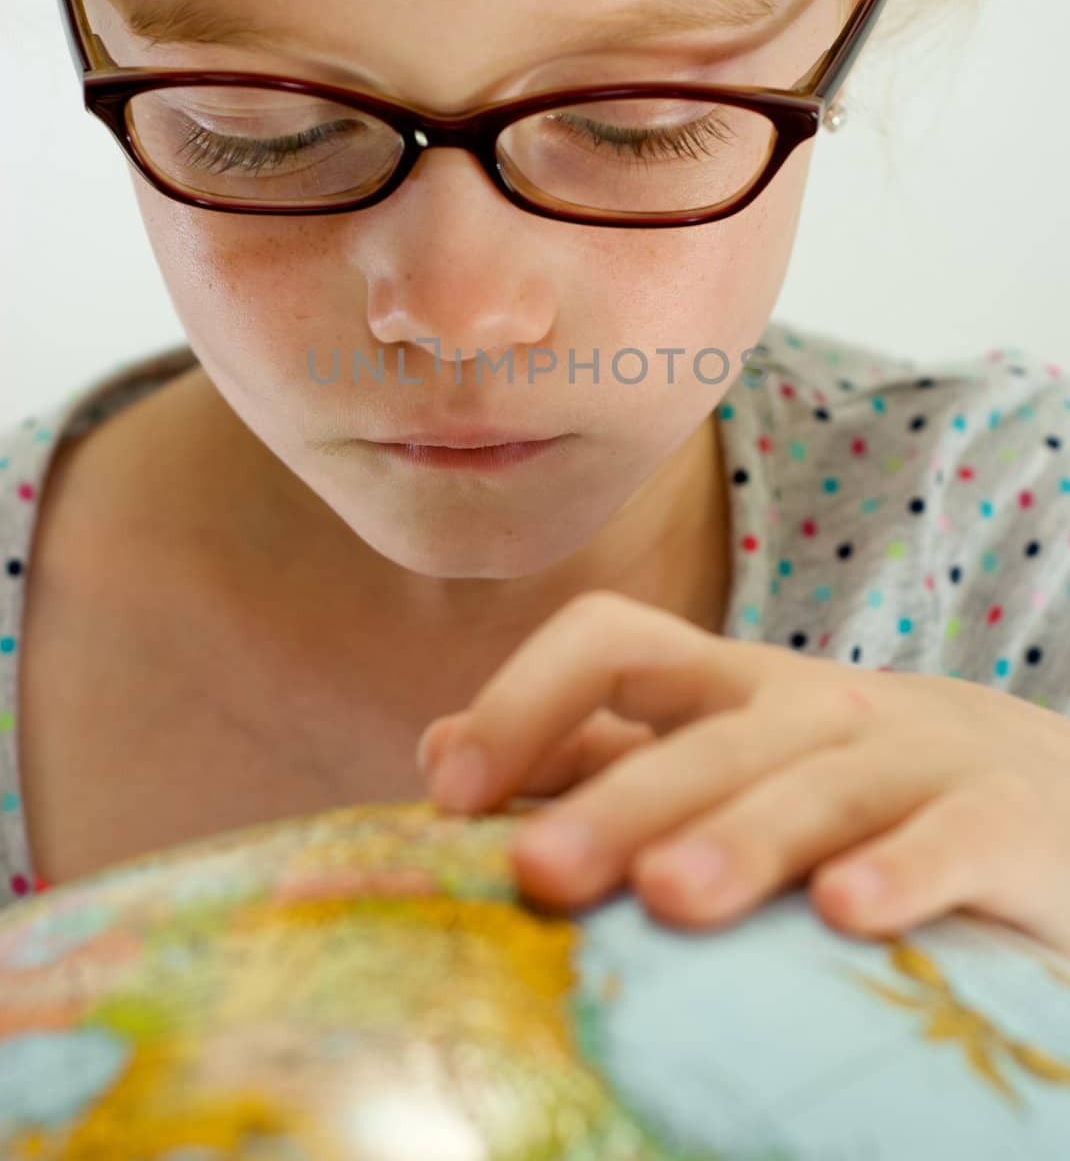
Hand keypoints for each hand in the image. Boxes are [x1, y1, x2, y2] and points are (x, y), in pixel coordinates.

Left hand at [415, 590, 1069, 954]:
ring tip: (671, 899)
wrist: (1044, 792)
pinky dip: (903, 872)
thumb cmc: (848, 782)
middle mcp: (811, 707)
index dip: (527, 699)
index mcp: (729, 688)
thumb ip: (591, 756)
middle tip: (538, 876)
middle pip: (705, 737)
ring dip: (743, 838)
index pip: (615, 644)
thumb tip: (437, 752)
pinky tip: (846, 916)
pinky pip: (950, 838)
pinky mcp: (999, 820)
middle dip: (619, 801)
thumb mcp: (721, 755)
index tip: (450, 792)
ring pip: (815, 785)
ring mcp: (909, 758)